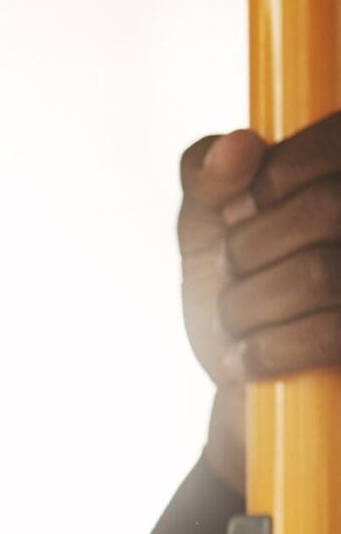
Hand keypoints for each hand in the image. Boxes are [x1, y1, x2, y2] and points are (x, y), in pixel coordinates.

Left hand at [178, 117, 340, 491]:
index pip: (339, 137)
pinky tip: (248, 360)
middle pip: (327, 207)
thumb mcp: (206, 229)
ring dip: (246, 307)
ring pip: (320, 274)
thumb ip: (208, 176)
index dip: (276, 174)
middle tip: (232, 277)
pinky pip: (329, 335)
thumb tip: (236, 147)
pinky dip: (266, 351)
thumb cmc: (237, 300)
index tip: (238, 212)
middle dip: (248, 250)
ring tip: (239, 322)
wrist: (248, 396)